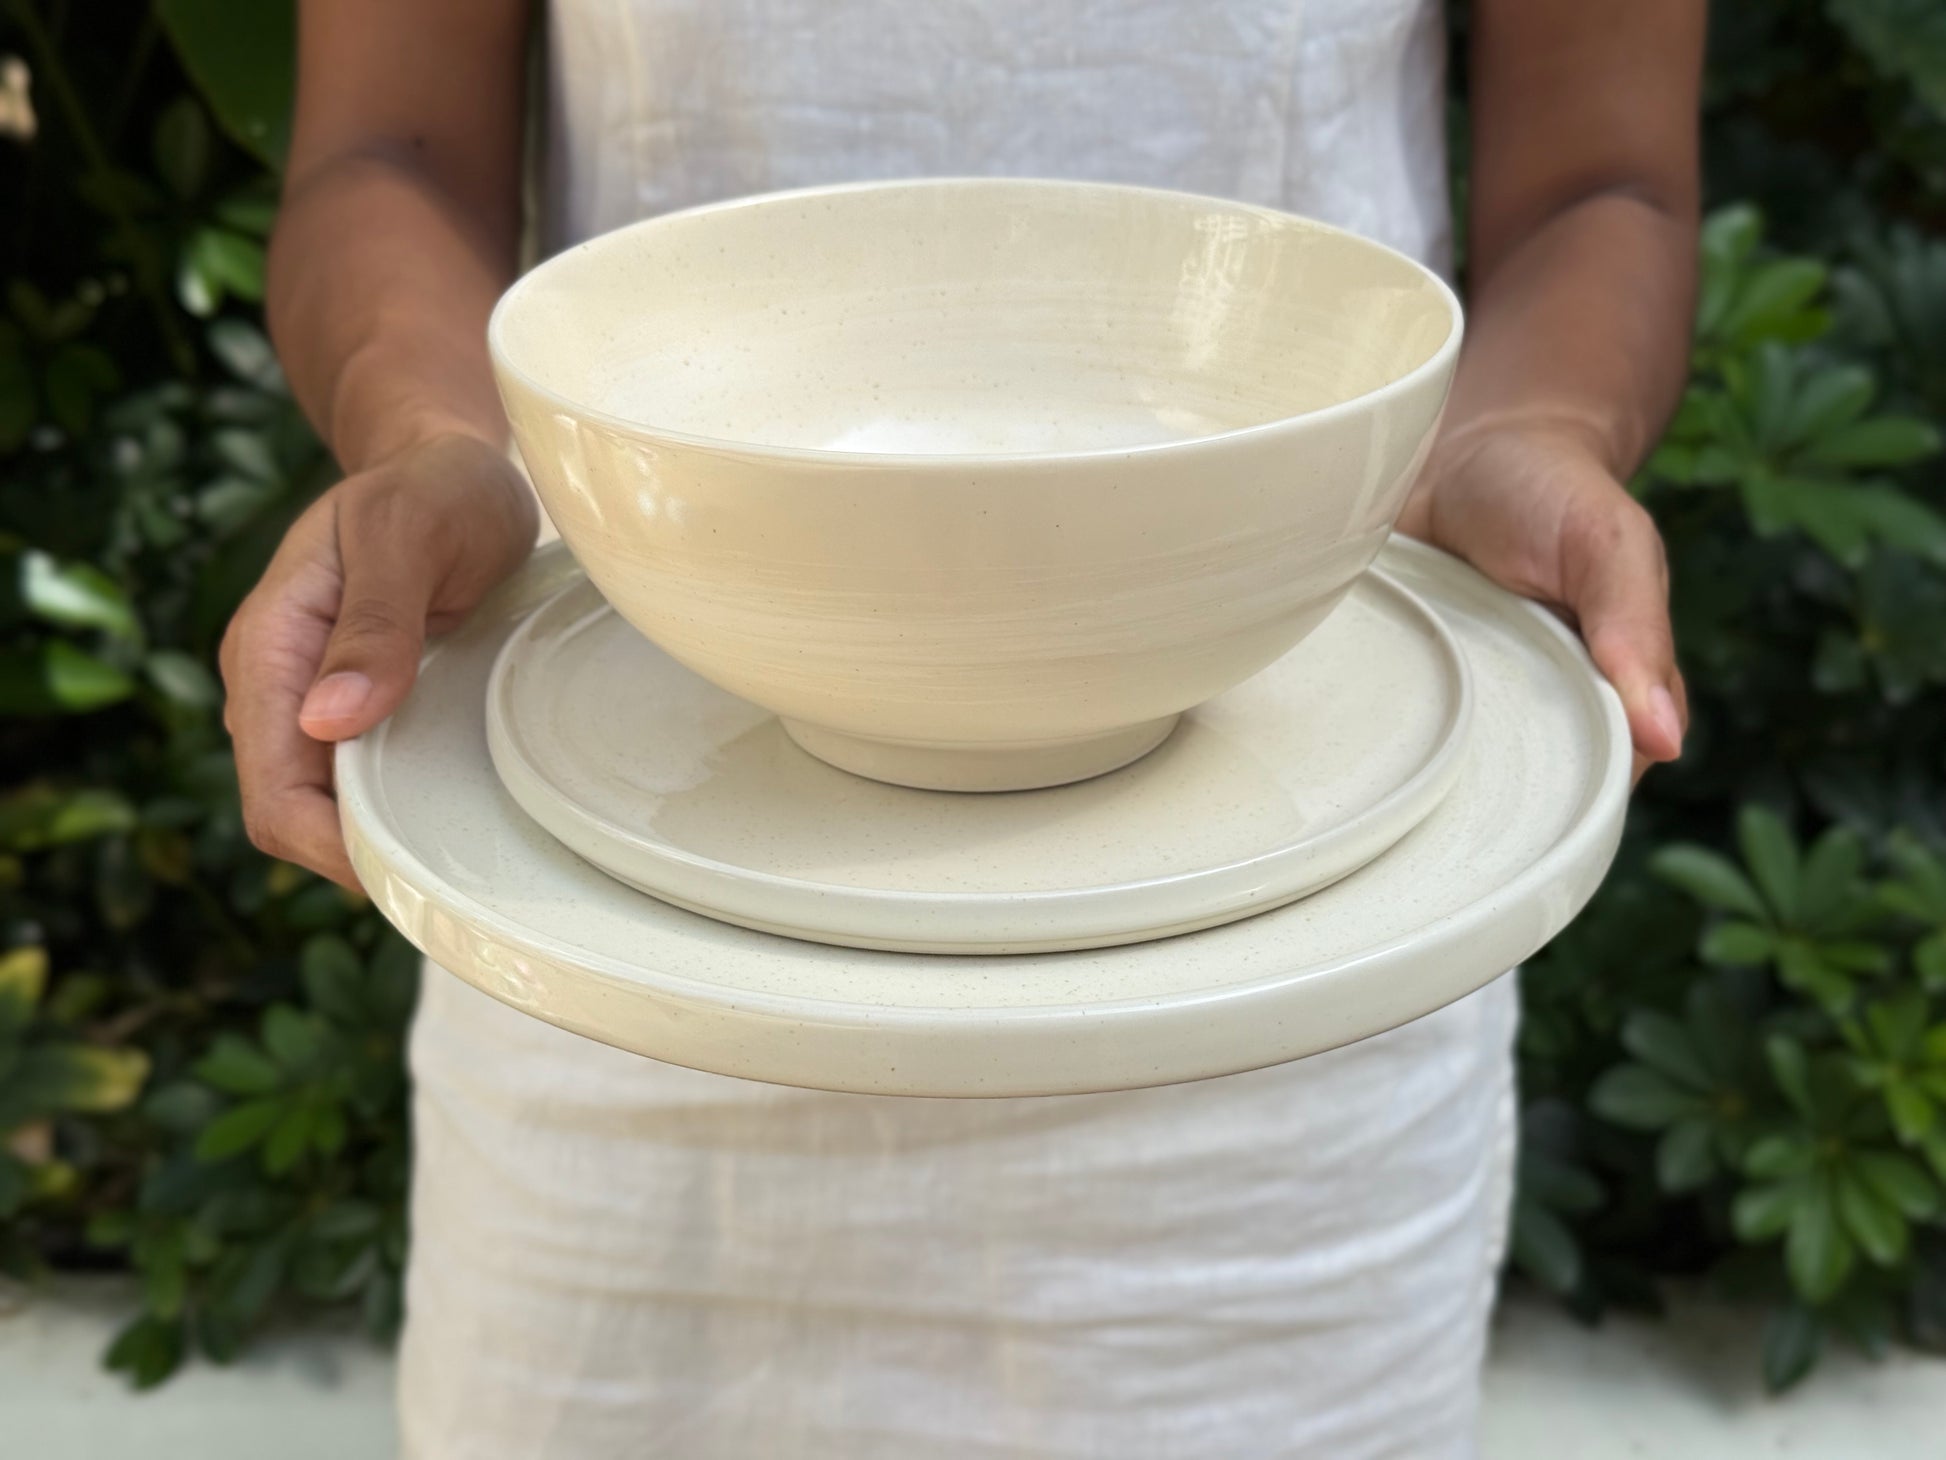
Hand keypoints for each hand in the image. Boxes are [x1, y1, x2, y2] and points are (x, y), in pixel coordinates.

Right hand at [220, 433, 538, 886]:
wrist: (446, 462)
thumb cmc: (434, 487)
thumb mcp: (410, 532)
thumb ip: (376, 620)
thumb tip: (328, 720)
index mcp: (270, 648)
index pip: (272, 792)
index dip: (330, 845)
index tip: (411, 863)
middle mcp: (277, 687)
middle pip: (290, 817)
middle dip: (357, 857)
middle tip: (454, 873)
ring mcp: (312, 701)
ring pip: (325, 810)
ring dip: (382, 837)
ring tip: (463, 851)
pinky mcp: (356, 708)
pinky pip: (361, 783)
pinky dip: (401, 808)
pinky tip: (457, 814)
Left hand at [1394, 417, 1686, 781]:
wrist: (1467, 452)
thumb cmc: (1555, 494)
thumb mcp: (1608, 545)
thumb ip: (1637, 629)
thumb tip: (1666, 740)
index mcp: (1615, 684)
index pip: (1611, 773)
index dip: (1580, 793)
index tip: (1540, 797)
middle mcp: (1549, 704)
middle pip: (1535, 785)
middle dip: (1503, 795)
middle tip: (1466, 773)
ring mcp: (1483, 698)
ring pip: (1470, 770)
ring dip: (1446, 773)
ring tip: (1420, 766)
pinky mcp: (1424, 683)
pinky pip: (1412, 732)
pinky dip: (1398, 737)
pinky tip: (1376, 747)